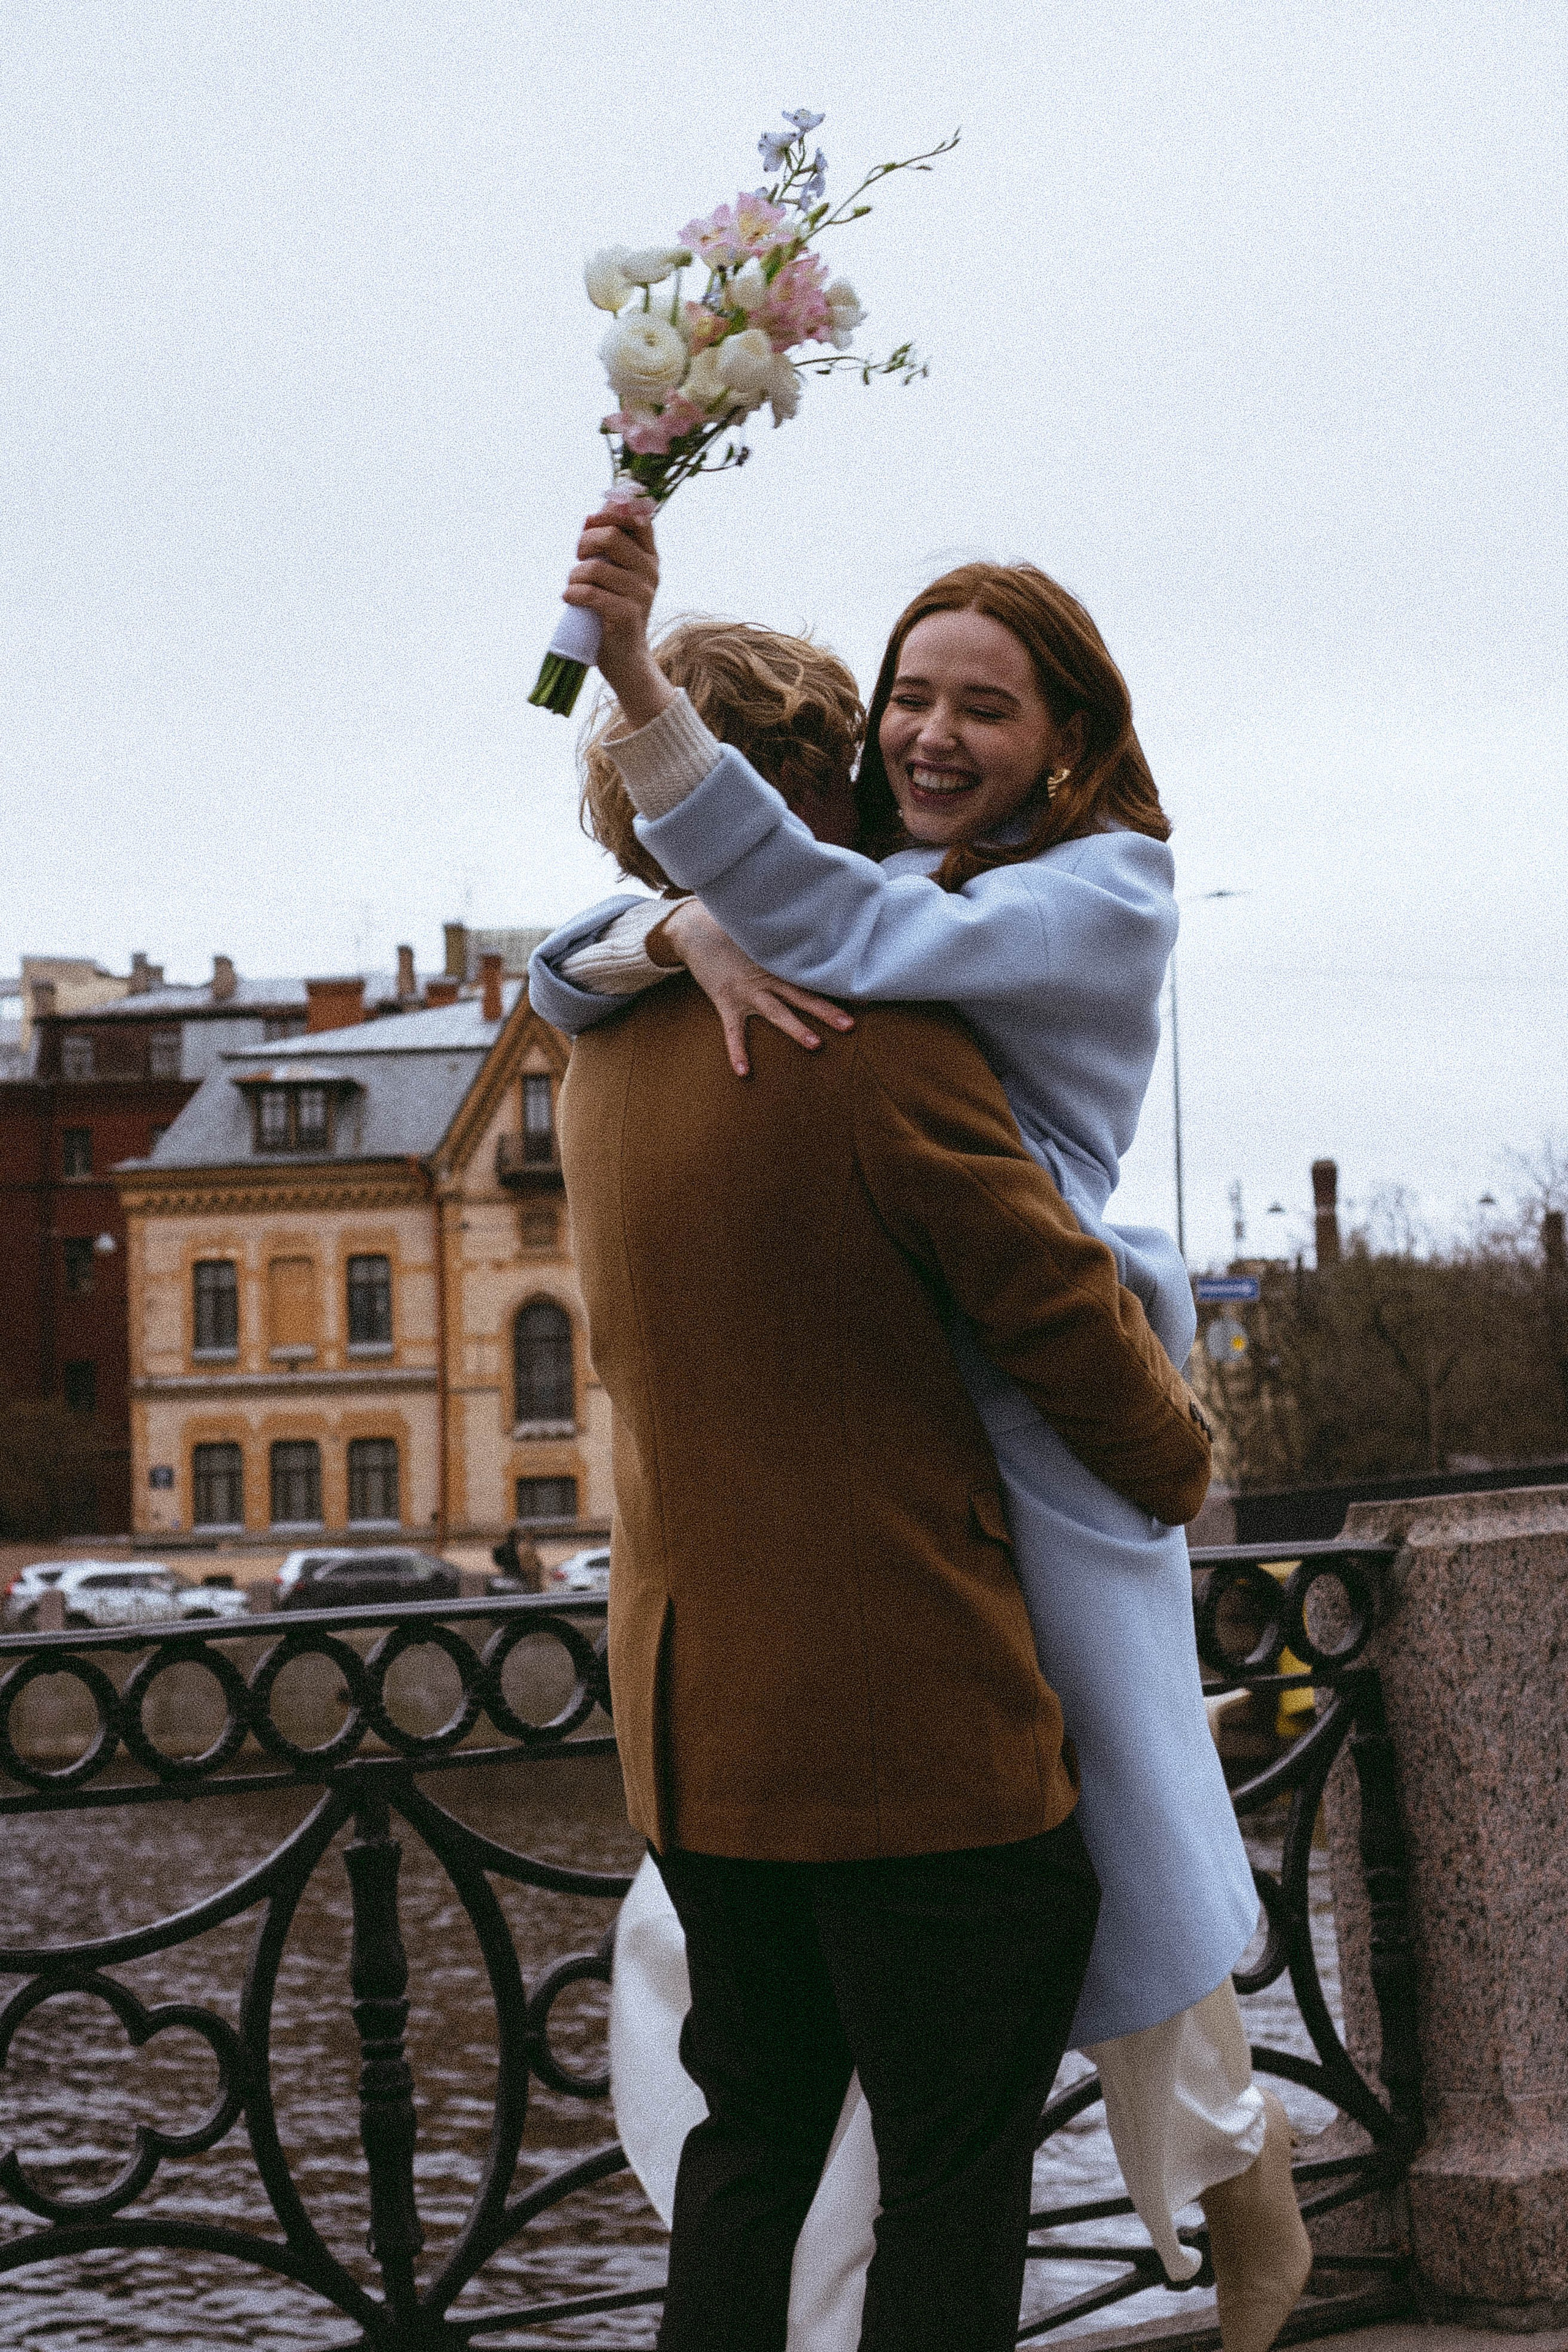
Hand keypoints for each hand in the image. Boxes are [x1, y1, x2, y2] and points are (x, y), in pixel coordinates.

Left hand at [562, 499, 672, 728]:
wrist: (625, 658)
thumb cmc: (614, 611)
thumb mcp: (617, 575)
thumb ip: (610, 547)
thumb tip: (591, 516)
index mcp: (650, 557)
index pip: (637, 520)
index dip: (608, 514)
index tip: (589, 524)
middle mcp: (650, 572)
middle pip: (611, 536)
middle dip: (584, 543)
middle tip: (578, 558)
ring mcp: (642, 594)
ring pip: (596, 568)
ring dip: (574, 576)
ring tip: (573, 587)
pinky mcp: (627, 615)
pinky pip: (590, 594)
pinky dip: (572, 594)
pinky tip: (569, 599)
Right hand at [660, 900, 853, 1078]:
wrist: (692, 928)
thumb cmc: (730, 931)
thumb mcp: (761, 936)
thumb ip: (784, 944)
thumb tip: (813, 937)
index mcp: (778, 963)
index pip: (813, 976)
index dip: (838, 986)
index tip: (865, 998)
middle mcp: (767, 978)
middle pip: (803, 996)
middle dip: (827, 1011)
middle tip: (850, 1025)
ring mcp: (746, 991)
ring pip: (777, 1012)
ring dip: (796, 1029)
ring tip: (816, 1045)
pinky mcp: (725, 1000)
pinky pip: (733, 1031)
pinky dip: (737, 1052)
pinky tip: (743, 1073)